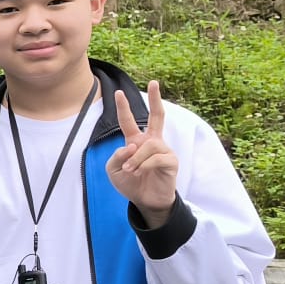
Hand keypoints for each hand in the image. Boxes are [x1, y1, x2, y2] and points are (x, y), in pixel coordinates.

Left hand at [106, 81, 178, 227]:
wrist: (145, 201)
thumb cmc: (131, 183)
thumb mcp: (114, 170)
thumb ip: (117, 155)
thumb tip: (131, 146)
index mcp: (136, 141)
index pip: (129, 121)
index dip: (123, 107)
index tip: (118, 92)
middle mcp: (152, 142)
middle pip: (157, 116)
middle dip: (155, 99)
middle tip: (154, 82)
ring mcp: (163, 150)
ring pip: (148, 145)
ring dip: (136, 158)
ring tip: (131, 170)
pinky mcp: (171, 161)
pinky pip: (156, 157)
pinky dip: (144, 165)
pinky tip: (140, 173)